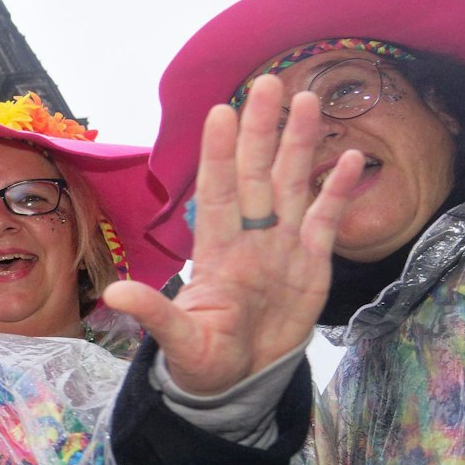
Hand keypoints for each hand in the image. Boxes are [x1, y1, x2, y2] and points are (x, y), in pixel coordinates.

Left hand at [104, 75, 363, 393]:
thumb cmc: (204, 358)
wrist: (241, 382)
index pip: (217, 193)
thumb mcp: (180, 342)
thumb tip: (115, 295)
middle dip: (262, 130)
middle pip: (256, 174)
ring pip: (292, 185)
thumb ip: (155, 315)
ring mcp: (283, 246)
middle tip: (269, 82)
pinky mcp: (313, 263)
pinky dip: (338, 190)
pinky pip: (327, 220)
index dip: (218, 155)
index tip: (219, 112)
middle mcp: (250, 238)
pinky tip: (349, 156)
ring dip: (299, 144)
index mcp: (217, 252)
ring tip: (308, 100)